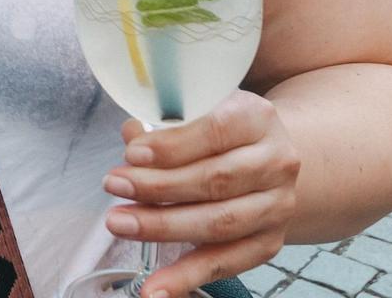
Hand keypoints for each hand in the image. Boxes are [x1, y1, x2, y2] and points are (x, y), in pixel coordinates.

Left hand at [102, 93, 301, 297]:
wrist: (269, 160)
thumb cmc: (222, 133)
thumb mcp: (199, 111)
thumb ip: (164, 123)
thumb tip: (132, 134)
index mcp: (256, 119)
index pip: (215, 130)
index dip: (172, 145)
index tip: (132, 154)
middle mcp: (276, 162)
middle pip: (215, 180)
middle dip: (158, 187)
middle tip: (115, 185)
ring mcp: (276, 206)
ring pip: (219, 223)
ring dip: (164, 227)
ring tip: (122, 224)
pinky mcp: (269, 243)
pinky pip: (224, 263)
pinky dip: (186, 277)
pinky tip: (155, 287)